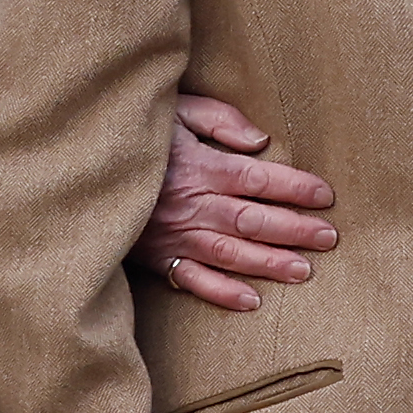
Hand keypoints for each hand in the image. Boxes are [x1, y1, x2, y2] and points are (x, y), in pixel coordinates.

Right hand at [147, 93, 338, 311]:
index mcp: (200, 166)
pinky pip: (194, 280)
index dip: (295, 187)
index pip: (258, 179)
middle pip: (253, 219)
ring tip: (304, 270)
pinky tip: (253, 301)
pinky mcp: (158, 258)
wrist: (83, 173)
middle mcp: (192, 203)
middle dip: (295, 229)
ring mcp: (175, 234)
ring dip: (269, 263)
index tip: (325, 196)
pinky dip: (223, 293)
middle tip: (329, 238)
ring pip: (231, 253)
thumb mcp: (175, 111)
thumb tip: (260, 141)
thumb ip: (219, 120)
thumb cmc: (137, 137)